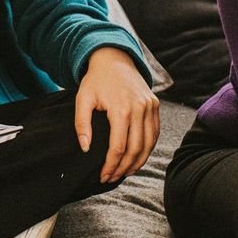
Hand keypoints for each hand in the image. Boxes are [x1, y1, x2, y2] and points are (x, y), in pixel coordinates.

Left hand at [74, 47, 159, 182]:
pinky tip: (137, 158)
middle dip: (124, 168)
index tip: (103, 176)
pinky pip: (155, 133)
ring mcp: (150, 106)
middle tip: (112, 178)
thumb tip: (86, 149)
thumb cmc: (96, 80)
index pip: (118, 147)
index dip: (111, 165)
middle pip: (136, 149)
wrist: (114, 59)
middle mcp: (140, 108)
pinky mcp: (155, 105)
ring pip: (148, 144)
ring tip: (124, 172)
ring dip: (138, 162)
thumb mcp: (82, 98)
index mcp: (121, 108)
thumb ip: (81, 124)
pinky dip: (148, 149)